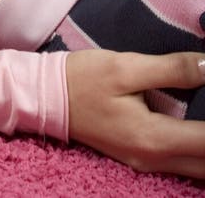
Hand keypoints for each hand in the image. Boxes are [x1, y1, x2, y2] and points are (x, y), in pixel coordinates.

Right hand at [66, 50, 204, 177]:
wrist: (46, 96)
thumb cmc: (83, 78)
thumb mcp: (126, 65)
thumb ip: (171, 69)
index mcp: (153, 137)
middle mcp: (154, 159)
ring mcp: (146, 163)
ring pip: (199, 170)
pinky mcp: (140, 157)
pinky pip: (184, 164)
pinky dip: (200, 152)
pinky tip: (201, 130)